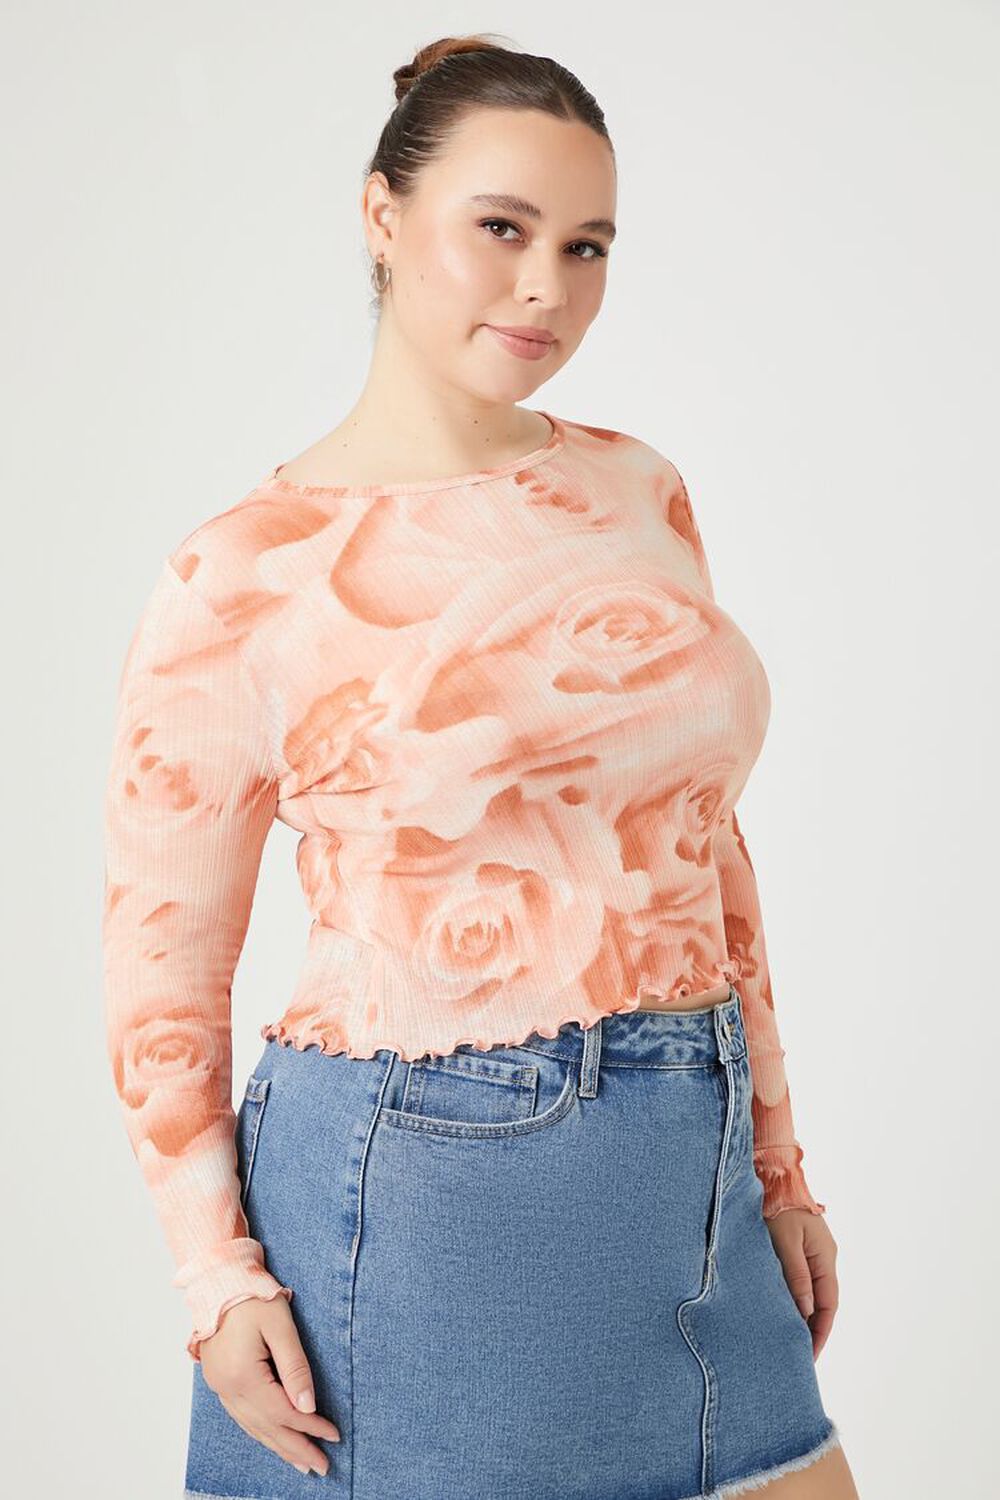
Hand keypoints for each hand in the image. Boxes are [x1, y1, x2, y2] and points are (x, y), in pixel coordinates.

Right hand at [198, 1295, 341, 1476]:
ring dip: (278, 1445)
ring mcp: (220, 1387)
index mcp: (243, 1375)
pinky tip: (272, 1438)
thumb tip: (308, 1406)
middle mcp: (228, 1388)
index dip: (310, 1426)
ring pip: (253, 1426)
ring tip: (301, 1462)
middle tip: (321, 1466)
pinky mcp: (219, 1382)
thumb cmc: (251, 1296)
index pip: (283, 1411)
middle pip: (267, 1427)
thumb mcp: (280, 1326)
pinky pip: (242, 1417)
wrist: (218, 1281)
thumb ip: (295, 1367)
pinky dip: (261, 1431)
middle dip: (296, 1447)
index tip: (333, 1436)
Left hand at [765, 1208, 837, 1360]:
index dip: (821, 1332)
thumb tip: (806, 1311)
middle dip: (813, 1330)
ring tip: (789, 1341)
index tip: (810, 1356)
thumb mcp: (785, 1241)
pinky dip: (795, 1300)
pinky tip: (782, 1311)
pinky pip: (801, 1281)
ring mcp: (812, 1253)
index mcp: (825, 1257)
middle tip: (799, 1357)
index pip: (828, 1305)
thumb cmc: (777, 1205)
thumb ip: (796, 1275)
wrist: (772, 1175)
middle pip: (822, 1303)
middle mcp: (823, 1258)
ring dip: (803, 1317)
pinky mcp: (798, 1249)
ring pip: (811, 1293)